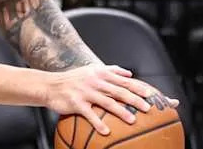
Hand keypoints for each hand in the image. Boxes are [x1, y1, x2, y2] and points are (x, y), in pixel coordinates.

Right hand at [44, 64, 178, 135]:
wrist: (51, 85)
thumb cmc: (74, 79)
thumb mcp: (92, 70)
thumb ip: (111, 70)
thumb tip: (129, 73)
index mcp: (101, 74)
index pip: (124, 80)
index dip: (138, 87)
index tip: (151, 94)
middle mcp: (95, 82)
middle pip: (119, 91)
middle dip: (134, 99)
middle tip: (147, 108)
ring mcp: (86, 92)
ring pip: (107, 102)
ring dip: (121, 112)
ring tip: (132, 121)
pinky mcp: (76, 103)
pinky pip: (89, 114)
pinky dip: (98, 123)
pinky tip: (106, 131)